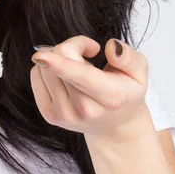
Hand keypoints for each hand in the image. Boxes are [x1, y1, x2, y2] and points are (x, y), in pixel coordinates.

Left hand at [30, 35, 150, 140]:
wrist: (115, 126)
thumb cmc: (125, 92)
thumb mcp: (138, 73)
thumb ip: (129, 57)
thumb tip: (110, 47)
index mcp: (110, 96)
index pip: (81, 76)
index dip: (59, 63)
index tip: (42, 55)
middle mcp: (85, 110)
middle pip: (58, 63)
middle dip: (72, 47)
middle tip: (88, 52)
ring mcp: (65, 115)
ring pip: (44, 68)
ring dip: (59, 57)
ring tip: (78, 67)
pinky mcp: (50, 116)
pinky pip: (36, 77)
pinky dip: (46, 68)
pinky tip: (64, 76)